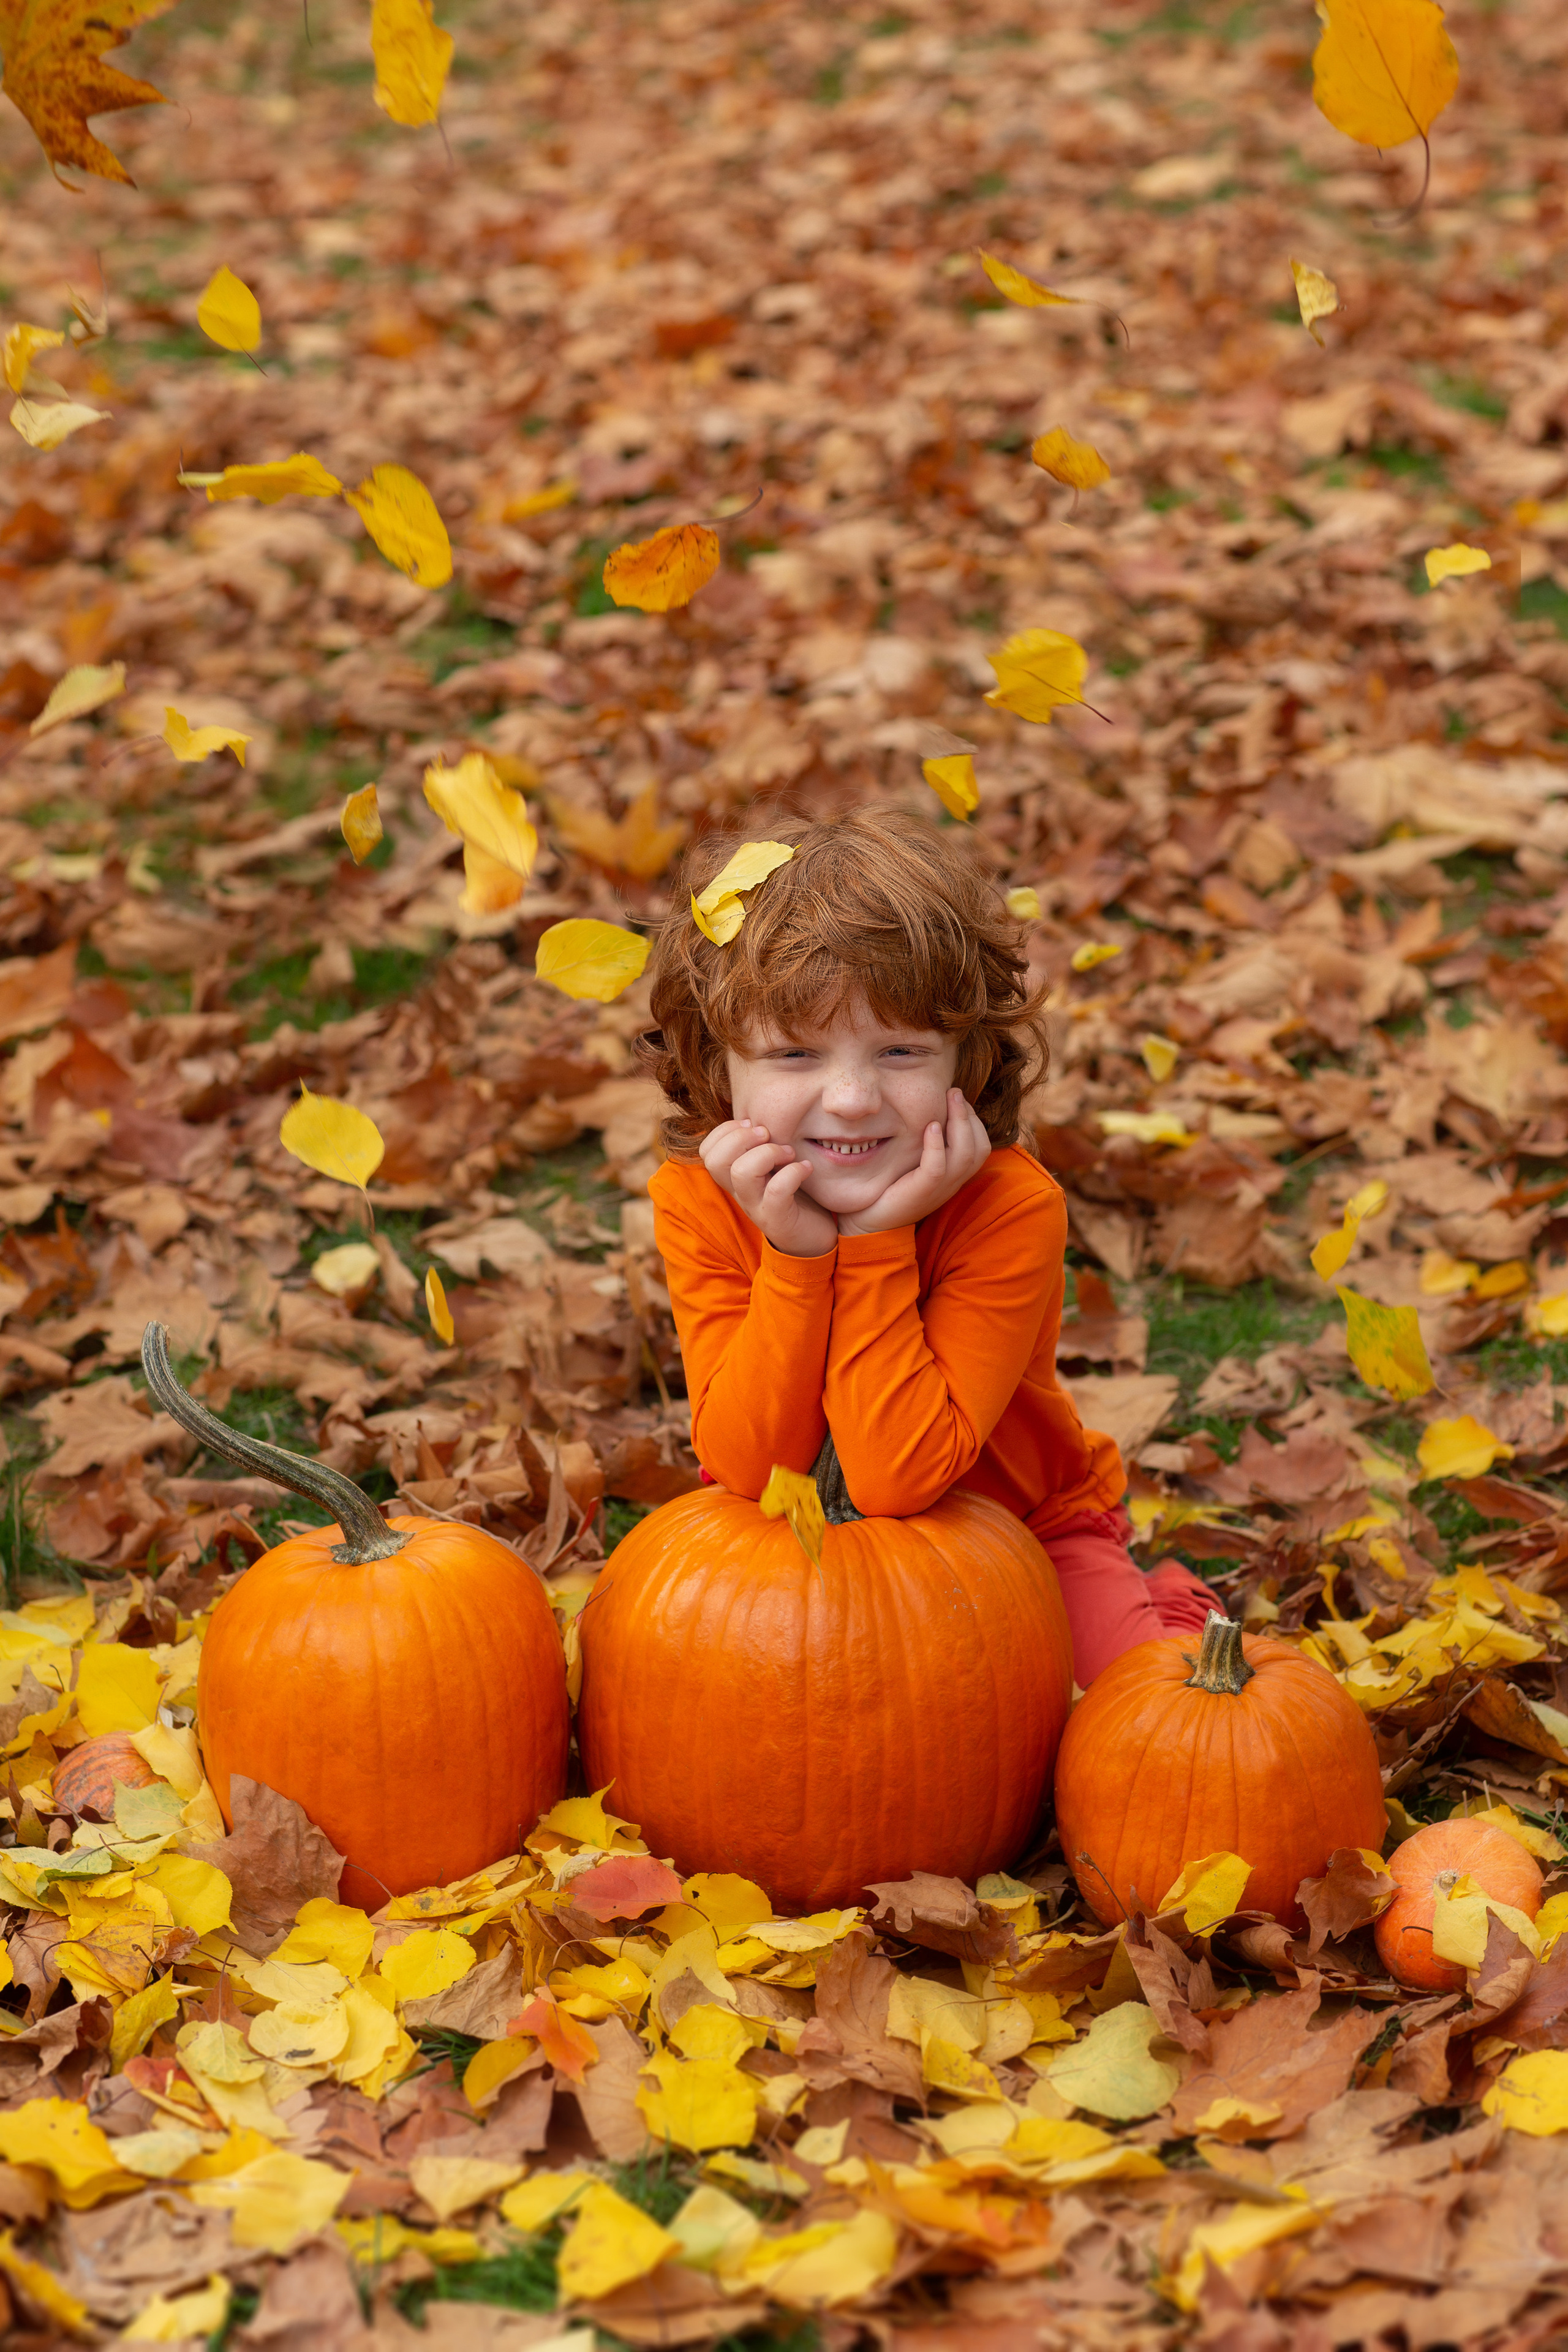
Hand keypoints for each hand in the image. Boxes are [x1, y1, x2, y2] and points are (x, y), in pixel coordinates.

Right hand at [699, 1119, 837, 1257]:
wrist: (814, 1239)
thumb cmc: (795, 1197)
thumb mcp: (774, 1166)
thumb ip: (761, 1146)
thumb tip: (760, 1116)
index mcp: (735, 1177)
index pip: (707, 1151)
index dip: (724, 1131)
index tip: (753, 1125)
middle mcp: (740, 1192)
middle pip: (715, 1160)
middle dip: (741, 1137)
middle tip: (769, 1135)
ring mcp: (756, 1207)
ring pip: (741, 1173)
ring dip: (768, 1153)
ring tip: (789, 1153)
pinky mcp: (778, 1219)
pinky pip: (776, 1191)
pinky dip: (793, 1172)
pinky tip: (805, 1168)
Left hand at [836, 1089, 990, 1237]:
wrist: (869, 1224)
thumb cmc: (889, 1189)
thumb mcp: (913, 1162)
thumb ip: (925, 1144)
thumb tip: (928, 1111)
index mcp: (954, 1175)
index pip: (980, 1145)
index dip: (973, 1119)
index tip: (956, 1099)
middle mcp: (952, 1183)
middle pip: (979, 1147)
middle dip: (970, 1115)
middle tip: (954, 1091)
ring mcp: (939, 1189)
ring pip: (965, 1155)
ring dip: (959, 1122)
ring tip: (949, 1098)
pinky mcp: (921, 1193)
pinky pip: (938, 1168)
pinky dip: (936, 1145)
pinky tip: (930, 1126)